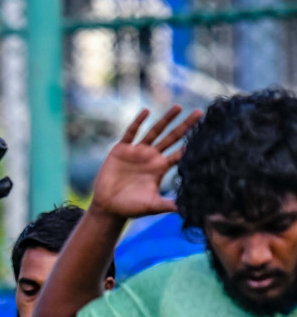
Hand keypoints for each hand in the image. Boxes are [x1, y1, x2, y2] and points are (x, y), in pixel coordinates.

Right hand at [90, 106, 201, 220]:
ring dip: (166, 119)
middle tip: (200, 113)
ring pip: (155, 131)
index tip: (207, 133)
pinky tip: (146, 112)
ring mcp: (137, 151)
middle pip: (172, 137)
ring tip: (179, 107)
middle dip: (185, 125)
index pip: (180, 152)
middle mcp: (152, 156)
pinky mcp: (121, 150)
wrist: (108, 206)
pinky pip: (131, 133)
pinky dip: (138, 122)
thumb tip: (186, 209)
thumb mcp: (152, 206)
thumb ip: (168, 205)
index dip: (192, 143)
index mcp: (160, 168)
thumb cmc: (131, 208)